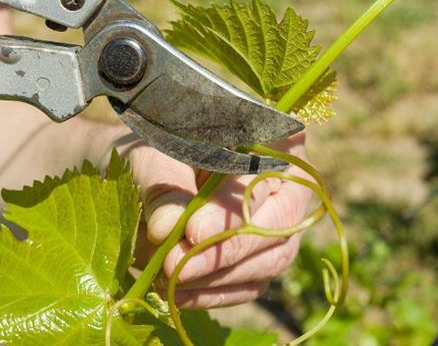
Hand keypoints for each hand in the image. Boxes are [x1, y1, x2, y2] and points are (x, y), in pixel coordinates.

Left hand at [130, 133, 311, 308]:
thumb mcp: (154, 158)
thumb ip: (163, 188)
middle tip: (178, 266)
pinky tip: (177, 295)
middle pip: (279, 226)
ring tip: (170, 279)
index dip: (234, 211)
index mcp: (271, 142)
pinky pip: (250, 285)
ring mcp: (280, 226)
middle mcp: (287, 184)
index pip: (265, 179)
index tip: (193, 232)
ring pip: (270, 261)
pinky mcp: (262, 260)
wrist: (150, 172)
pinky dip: (214, 295)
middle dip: (227, 252)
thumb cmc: (158, 151)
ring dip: (219, 278)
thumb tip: (166, 230)